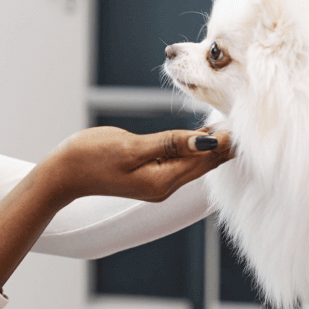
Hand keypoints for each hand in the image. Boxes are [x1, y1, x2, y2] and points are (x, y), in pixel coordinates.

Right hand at [40, 126, 233, 205]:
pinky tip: (201, 135)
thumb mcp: (131, 147)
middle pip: (203, 163)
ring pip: (192, 161)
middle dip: (224, 144)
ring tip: (231, 126)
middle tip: (247, 122)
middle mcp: (164, 186)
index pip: (204, 160)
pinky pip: (178, 160)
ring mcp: (156, 182)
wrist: (61, 174)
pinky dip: (192, 146)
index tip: (245, 124)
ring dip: (210, 145)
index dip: (225, 142)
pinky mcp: (148, 175)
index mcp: (163, 181)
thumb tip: (206, 142)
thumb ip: (170, 143)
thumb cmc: (89, 158)